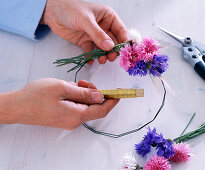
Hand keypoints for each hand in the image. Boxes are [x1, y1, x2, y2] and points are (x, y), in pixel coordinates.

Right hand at [0, 78, 118, 129]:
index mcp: (77, 115)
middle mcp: (74, 120)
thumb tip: (100, 96)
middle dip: (94, 93)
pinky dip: (77, 97)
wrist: (17, 106)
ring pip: (84, 105)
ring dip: (84, 93)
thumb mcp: (63, 88)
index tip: (120, 93)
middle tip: (84, 82)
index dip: (112, 101)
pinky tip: (68, 89)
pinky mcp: (62, 117)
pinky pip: (76, 106)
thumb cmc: (38, 95)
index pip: (102, 110)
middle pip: (93, 107)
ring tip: (73, 84)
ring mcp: (68, 120)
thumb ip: (84, 93)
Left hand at [41, 0, 127, 63]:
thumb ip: (98, 34)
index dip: (124, 41)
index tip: (124, 52)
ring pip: (103, 48)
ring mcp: (94, 35)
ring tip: (101, 60)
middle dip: (113, 51)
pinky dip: (91, 57)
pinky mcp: (85, 42)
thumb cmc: (70, 9)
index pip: (121, 30)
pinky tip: (90, 61)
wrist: (52, 12)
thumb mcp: (86, 21)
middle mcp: (103, 27)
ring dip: (103, 55)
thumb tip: (110, 47)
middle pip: (113, 42)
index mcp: (108, 17)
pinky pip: (91, 51)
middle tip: (111, 58)